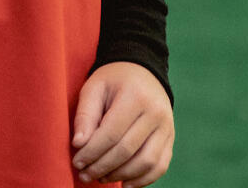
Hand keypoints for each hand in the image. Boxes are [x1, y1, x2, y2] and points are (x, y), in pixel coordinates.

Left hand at [70, 61, 173, 185]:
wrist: (142, 71)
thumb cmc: (112, 81)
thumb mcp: (93, 88)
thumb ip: (85, 115)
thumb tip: (79, 145)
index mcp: (135, 97)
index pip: (111, 134)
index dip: (92, 152)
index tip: (77, 163)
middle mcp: (156, 113)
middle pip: (127, 150)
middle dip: (103, 167)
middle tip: (85, 175)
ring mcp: (167, 127)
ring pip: (147, 162)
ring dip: (121, 175)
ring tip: (101, 178)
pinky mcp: (171, 138)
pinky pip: (160, 166)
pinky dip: (143, 180)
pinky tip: (123, 183)